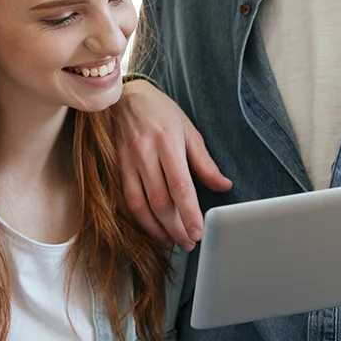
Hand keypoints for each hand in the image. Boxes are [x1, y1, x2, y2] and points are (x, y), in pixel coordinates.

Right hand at [113, 80, 232, 250]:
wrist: (121, 98)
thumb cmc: (159, 112)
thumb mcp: (188, 130)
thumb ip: (204, 162)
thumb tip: (223, 186)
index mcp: (168, 142)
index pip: (180, 185)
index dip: (189, 212)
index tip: (199, 231)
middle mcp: (145, 154)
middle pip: (161, 200)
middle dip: (176, 227)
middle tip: (190, 242)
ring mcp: (128, 162)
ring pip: (142, 204)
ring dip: (158, 228)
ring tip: (174, 241)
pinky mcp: (116, 168)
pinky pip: (128, 200)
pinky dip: (141, 219)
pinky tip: (154, 229)